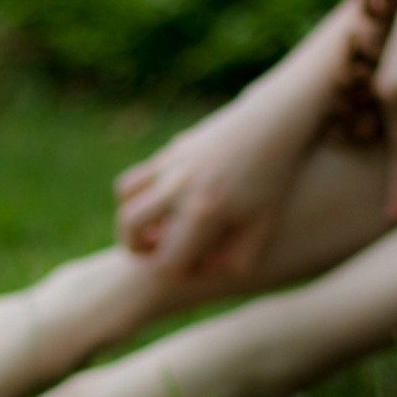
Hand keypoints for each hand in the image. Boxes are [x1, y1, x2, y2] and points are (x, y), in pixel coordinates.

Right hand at [113, 90, 310, 278]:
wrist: (270, 124)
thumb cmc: (271, 181)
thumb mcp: (263, 227)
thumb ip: (237, 260)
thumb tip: (202, 271)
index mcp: (204, 211)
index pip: (167, 259)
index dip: (173, 272)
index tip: (188, 268)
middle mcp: (180, 187)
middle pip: (131, 226)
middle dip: (136, 248)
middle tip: (152, 252)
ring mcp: (171, 165)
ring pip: (125, 198)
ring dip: (130, 220)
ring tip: (149, 230)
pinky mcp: (170, 151)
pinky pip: (135, 177)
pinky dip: (136, 197)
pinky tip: (161, 204)